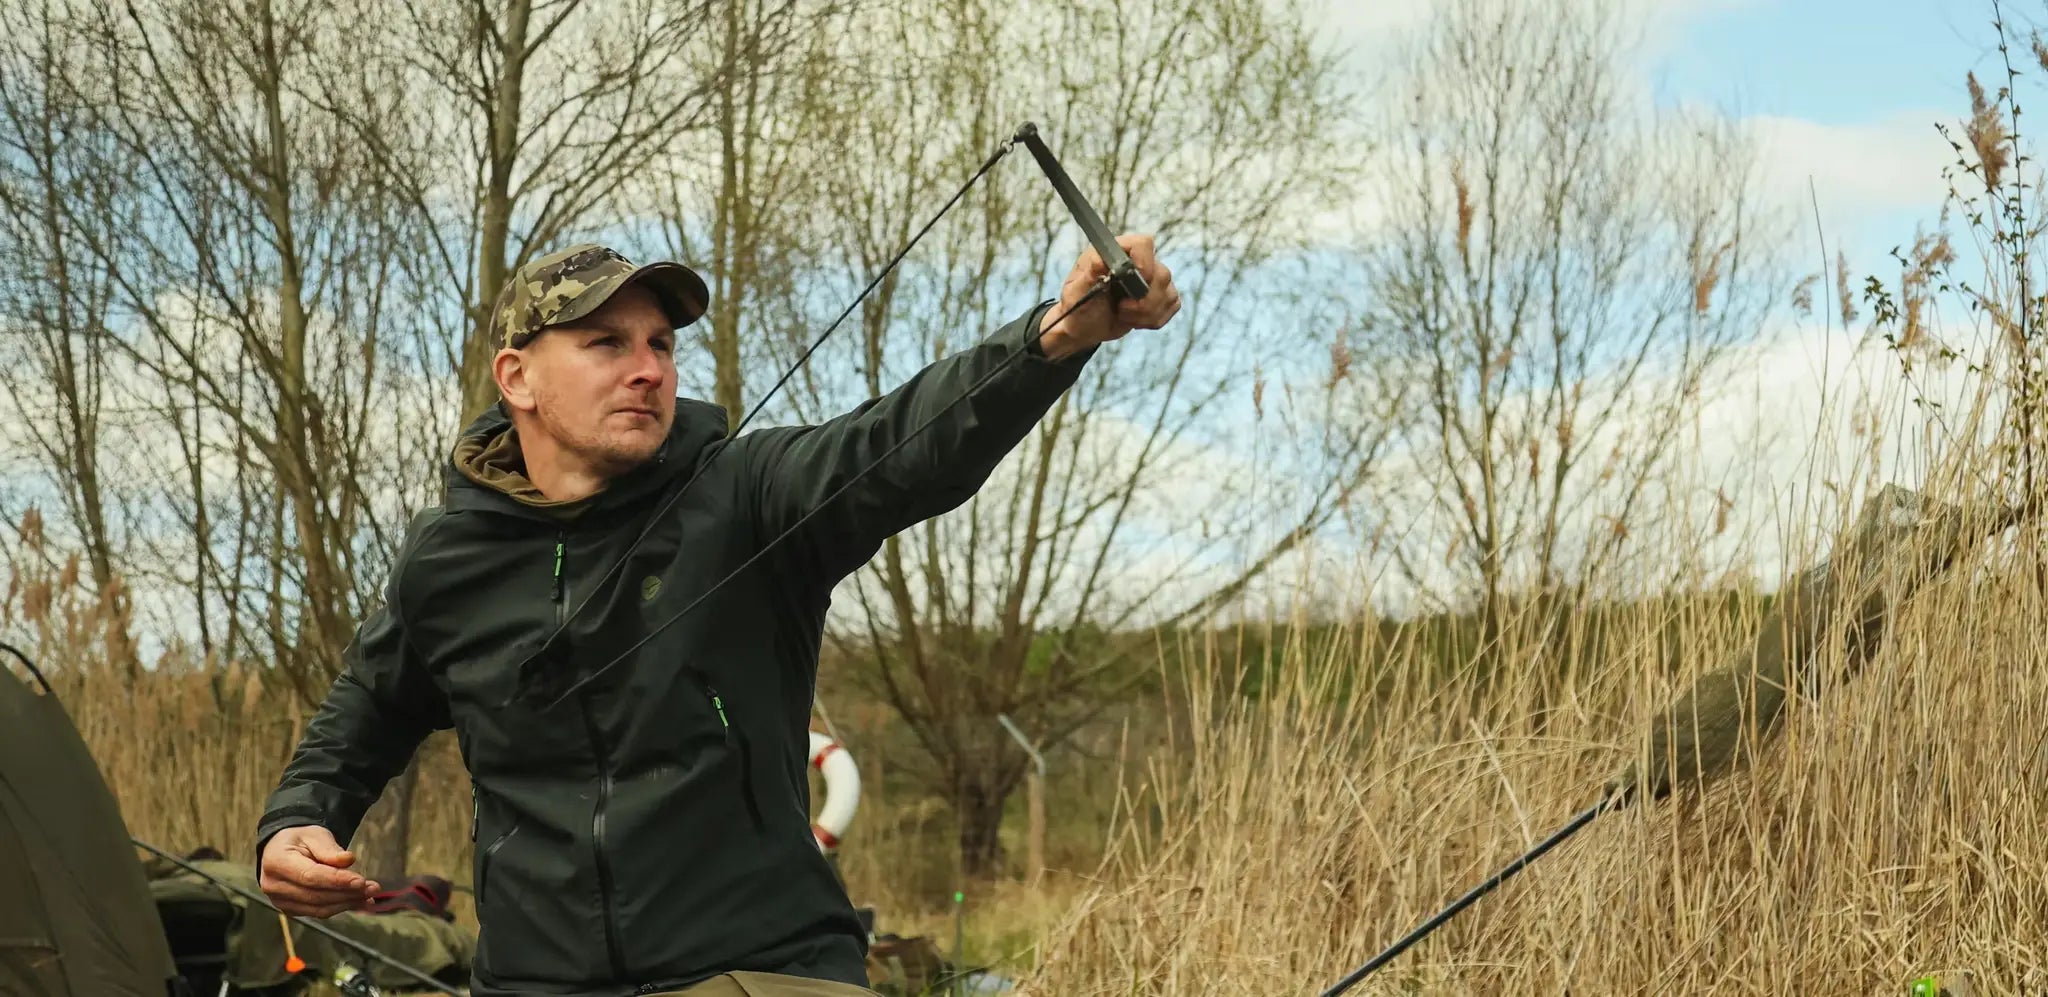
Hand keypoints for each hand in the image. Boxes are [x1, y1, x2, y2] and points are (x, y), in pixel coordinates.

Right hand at [259, 825, 379, 916]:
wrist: (283, 849)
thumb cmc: (300, 839)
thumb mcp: (314, 835)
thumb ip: (329, 849)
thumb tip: (348, 860)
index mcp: (276, 862)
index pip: (310, 876)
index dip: (337, 881)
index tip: (361, 881)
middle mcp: (274, 885)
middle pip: (316, 895)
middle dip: (348, 893)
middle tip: (373, 888)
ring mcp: (280, 901)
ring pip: (319, 908)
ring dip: (347, 903)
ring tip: (370, 895)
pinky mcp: (290, 909)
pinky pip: (318, 912)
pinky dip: (340, 907)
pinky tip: (359, 901)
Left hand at [1038, 233, 1180, 358]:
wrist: (1084, 326)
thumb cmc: (1077, 306)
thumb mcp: (1075, 293)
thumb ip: (1087, 276)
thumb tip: (1098, 260)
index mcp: (1116, 252)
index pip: (1143, 243)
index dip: (1145, 263)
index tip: (1134, 285)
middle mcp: (1137, 261)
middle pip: (1161, 273)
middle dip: (1145, 300)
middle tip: (1122, 310)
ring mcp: (1151, 279)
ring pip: (1169, 292)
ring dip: (1148, 313)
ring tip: (1124, 316)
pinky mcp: (1160, 296)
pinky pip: (1172, 306)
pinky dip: (1155, 319)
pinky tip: (1136, 321)